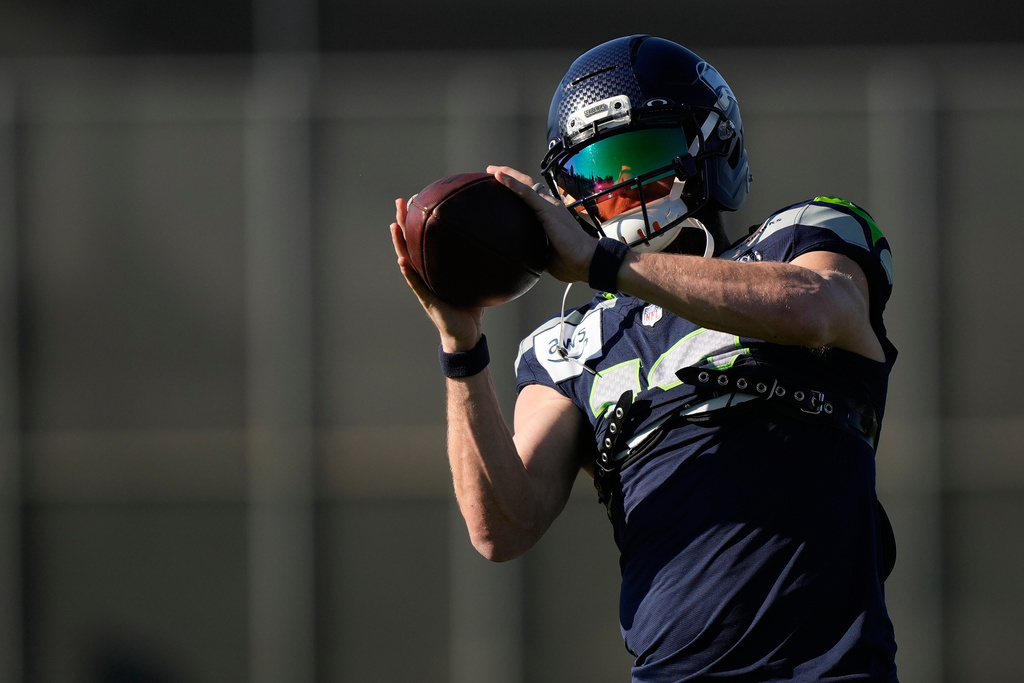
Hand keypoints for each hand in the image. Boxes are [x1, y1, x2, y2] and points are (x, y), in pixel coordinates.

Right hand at [390, 197, 483, 351]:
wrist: (466, 332)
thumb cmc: (471, 305)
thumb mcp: (477, 277)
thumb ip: (483, 260)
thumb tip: (501, 239)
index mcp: (434, 266)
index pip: (425, 237)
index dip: (420, 219)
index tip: (418, 198)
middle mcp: (424, 272)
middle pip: (410, 241)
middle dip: (404, 221)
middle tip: (401, 201)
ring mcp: (422, 285)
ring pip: (406, 258)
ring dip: (399, 242)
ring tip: (394, 225)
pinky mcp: (426, 298)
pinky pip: (415, 283)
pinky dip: (408, 271)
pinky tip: (402, 260)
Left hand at [487, 165, 595, 283]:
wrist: (586, 262)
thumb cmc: (571, 261)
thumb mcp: (546, 255)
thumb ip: (535, 251)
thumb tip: (523, 260)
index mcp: (550, 215)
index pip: (531, 196)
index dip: (517, 188)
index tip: (501, 185)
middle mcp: (551, 206)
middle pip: (527, 185)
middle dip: (510, 175)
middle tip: (492, 171)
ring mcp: (549, 206)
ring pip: (526, 184)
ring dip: (508, 175)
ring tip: (492, 170)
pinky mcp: (547, 210)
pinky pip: (527, 193)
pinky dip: (512, 183)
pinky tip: (499, 176)